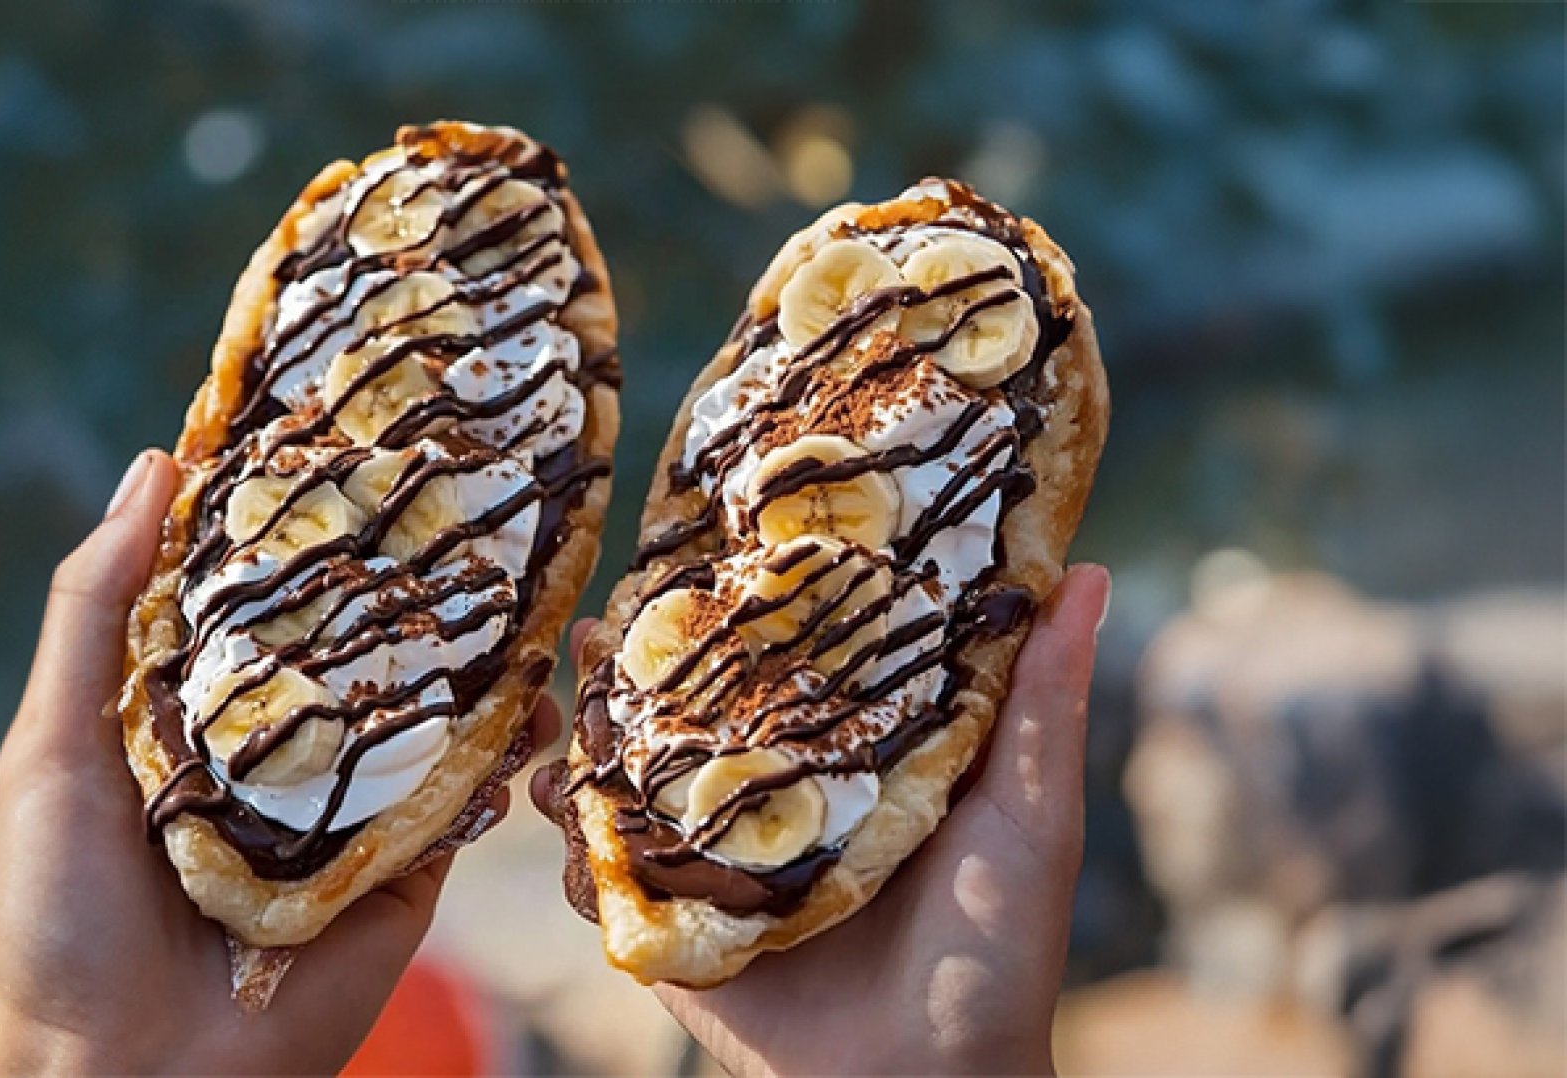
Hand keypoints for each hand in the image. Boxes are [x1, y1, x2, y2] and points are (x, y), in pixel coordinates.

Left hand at [0, 449, 560, 1075]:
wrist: (127, 1070)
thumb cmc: (64, 908)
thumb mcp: (54, 744)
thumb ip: (95, 609)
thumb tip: (158, 462)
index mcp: (205, 700)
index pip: (269, 584)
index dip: (311, 508)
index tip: (362, 422)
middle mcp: (287, 740)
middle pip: (366, 637)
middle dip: (421, 569)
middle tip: (484, 482)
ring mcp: (354, 805)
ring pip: (436, 710)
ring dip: (487, 654)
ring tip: (535, 584)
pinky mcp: (407, 869)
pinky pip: (468, 800)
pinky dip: (507, 755)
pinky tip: (537, 705)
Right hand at [533, 564, 1109, 1076]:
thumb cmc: (998, 954)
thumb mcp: (1029, 816)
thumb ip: (1041, 702)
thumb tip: (1090, 573)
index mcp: (860, 762)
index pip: (796, 665)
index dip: (753, 605)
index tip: (713, 540)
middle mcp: (784, 803)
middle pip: (701, 714)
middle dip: (646, 662)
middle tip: (609, 613)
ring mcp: (725, 864)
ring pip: (639, 782)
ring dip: (593, 736)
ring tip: (566, 691)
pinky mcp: (682, 928)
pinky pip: (610, 874)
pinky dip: (571, 836)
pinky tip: (549, 794)